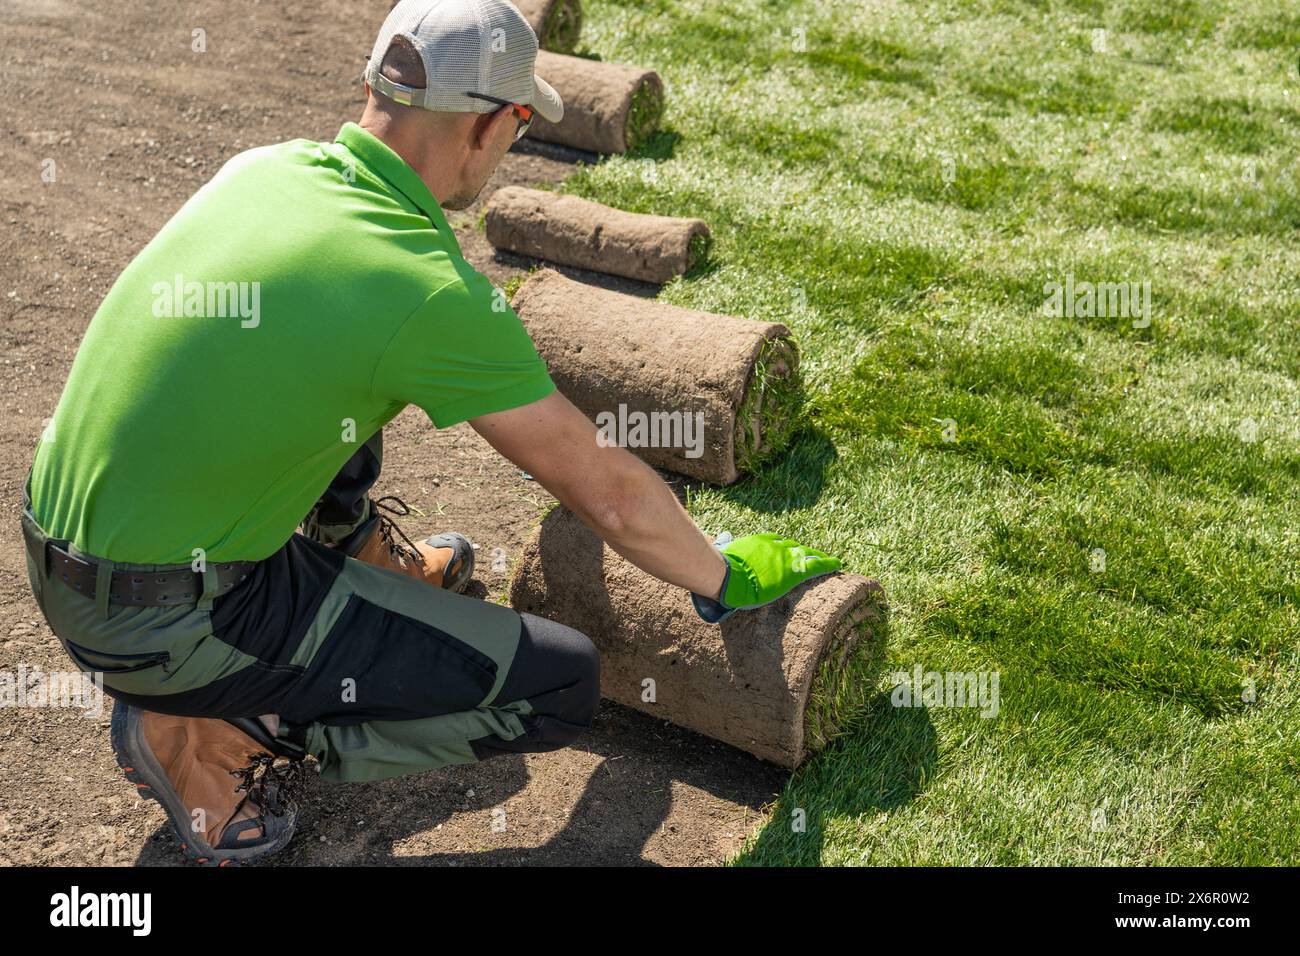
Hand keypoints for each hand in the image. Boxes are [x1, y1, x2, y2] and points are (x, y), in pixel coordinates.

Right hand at [691, 532, 841, 622]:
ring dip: (816, 557)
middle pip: (794, 547)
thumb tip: (715, 543)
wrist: (729, 576)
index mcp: (759, 542)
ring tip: (827, 560)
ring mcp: (786, 557)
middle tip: (811, 556)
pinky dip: (827, 564)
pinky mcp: (794, 571)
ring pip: (807, 555)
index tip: (787, 551)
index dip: (784, 548)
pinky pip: (816, 566)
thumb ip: (724, 548)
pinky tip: (837, 564)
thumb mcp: (724, 554)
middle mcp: (775, 546)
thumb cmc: (721, 568)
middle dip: (802, 551)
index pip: (777, 542)